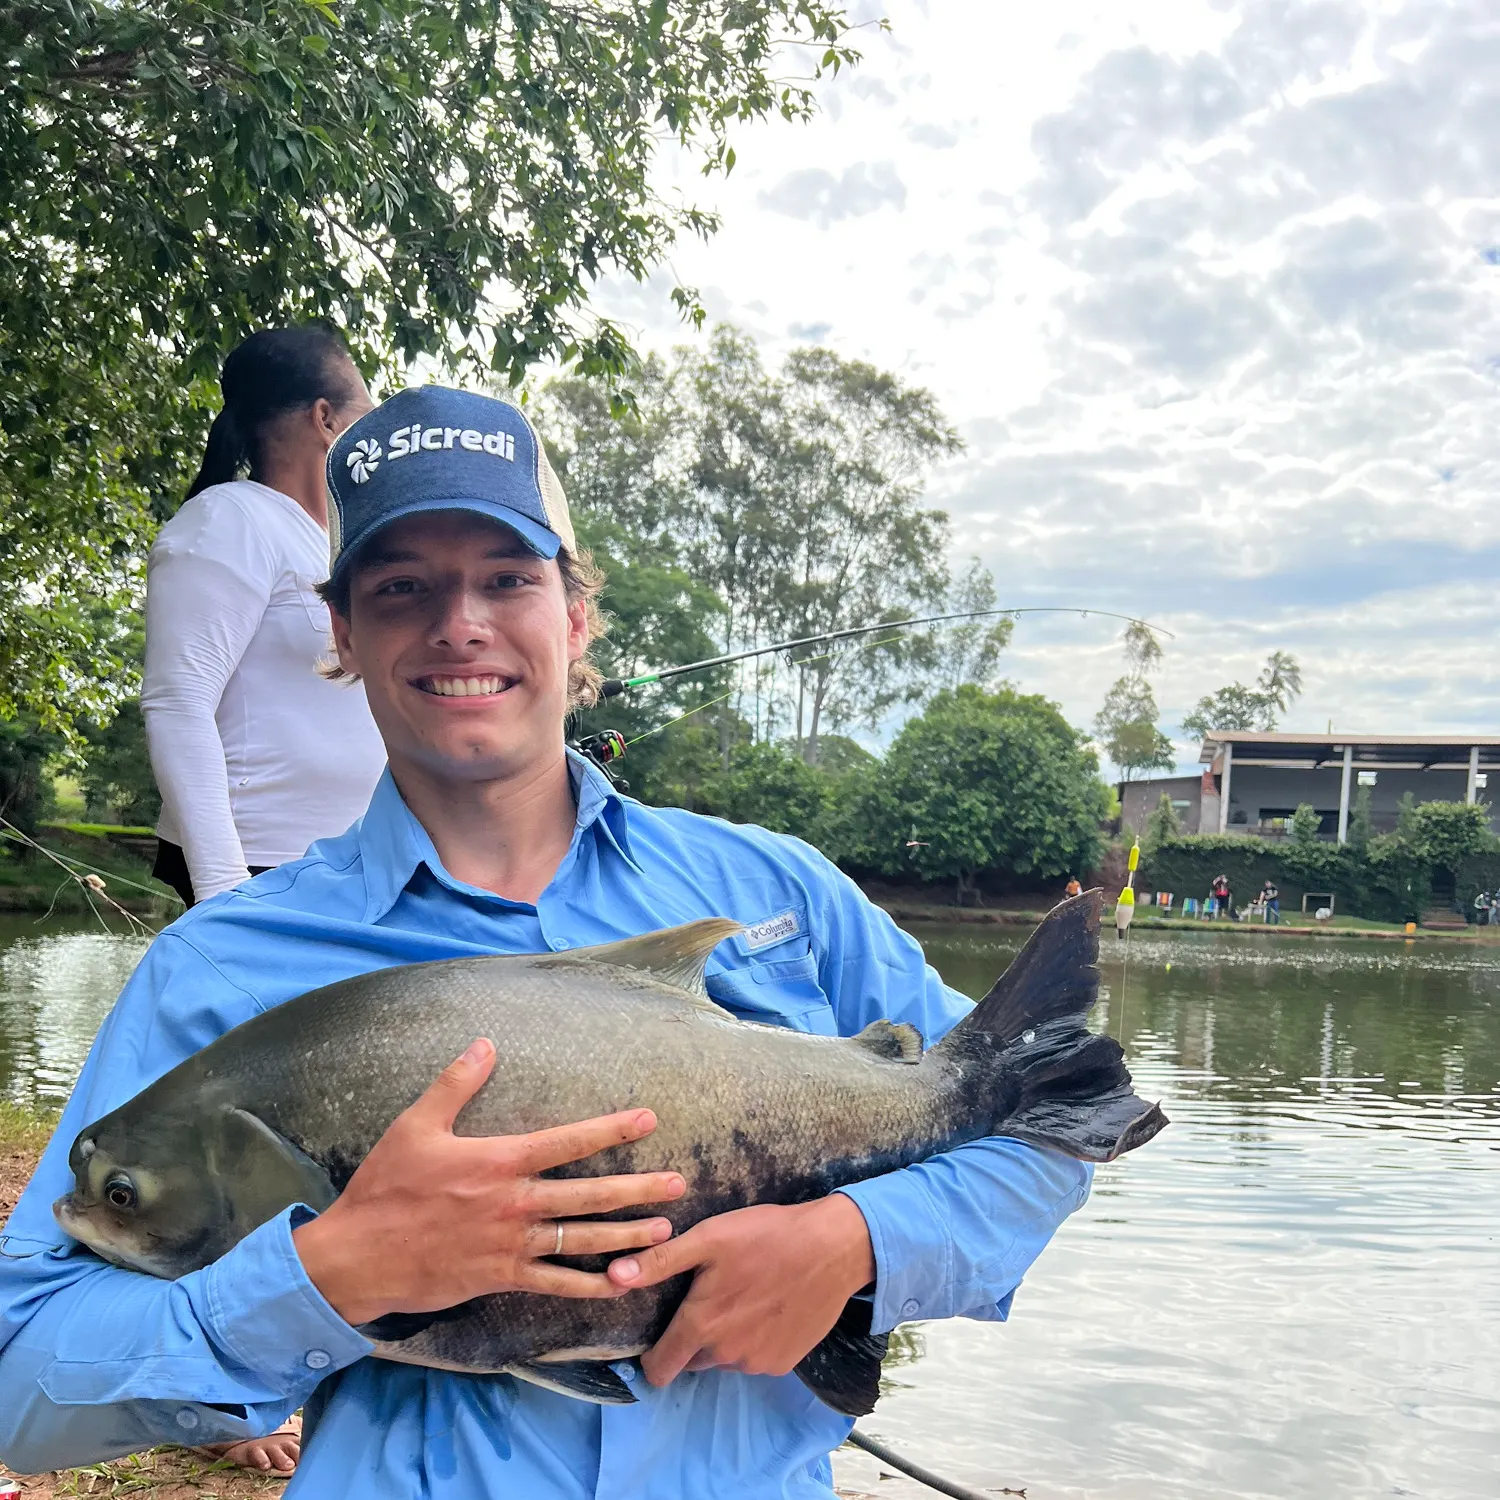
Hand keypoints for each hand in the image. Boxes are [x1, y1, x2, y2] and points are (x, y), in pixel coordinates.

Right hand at [293, 1038, 684, 1325]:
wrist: (357, 1256)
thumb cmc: (386, 1187)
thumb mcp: (415, 1125)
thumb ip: (456, 1084)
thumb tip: (484, 1043)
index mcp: (499, 1161)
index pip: (568, 1141)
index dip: (611, 1129)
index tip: (648, 1119)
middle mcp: (514, 1203)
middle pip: (589, 1194)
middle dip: (637, 1188)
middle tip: (678, 1183)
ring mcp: (511, 1244)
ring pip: (582, 1240)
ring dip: (626, 1235)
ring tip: (664, 1231)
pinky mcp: (501, 1277)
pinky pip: (556, 1284)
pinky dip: (591, 1285)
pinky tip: (620, 1283)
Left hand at [606, 1195, 874, 1386]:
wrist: (832, 1248)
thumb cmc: (766, 1236)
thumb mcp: (708, 1238)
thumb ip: (659, 1262)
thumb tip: (612, 1277)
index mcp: (701, 1326)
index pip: (658, 1369)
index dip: (651, 1356)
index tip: (656, 1334)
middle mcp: (725, 1355)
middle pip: (691, 1361)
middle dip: (690, 1339)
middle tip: (707, 1300)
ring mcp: (757, 1364)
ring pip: (724, 1359)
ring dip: (724, 1338)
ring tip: (741, 1295)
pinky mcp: (784, 1364)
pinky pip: (754, 1359)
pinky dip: (753, 1340)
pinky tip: (767, 1305)